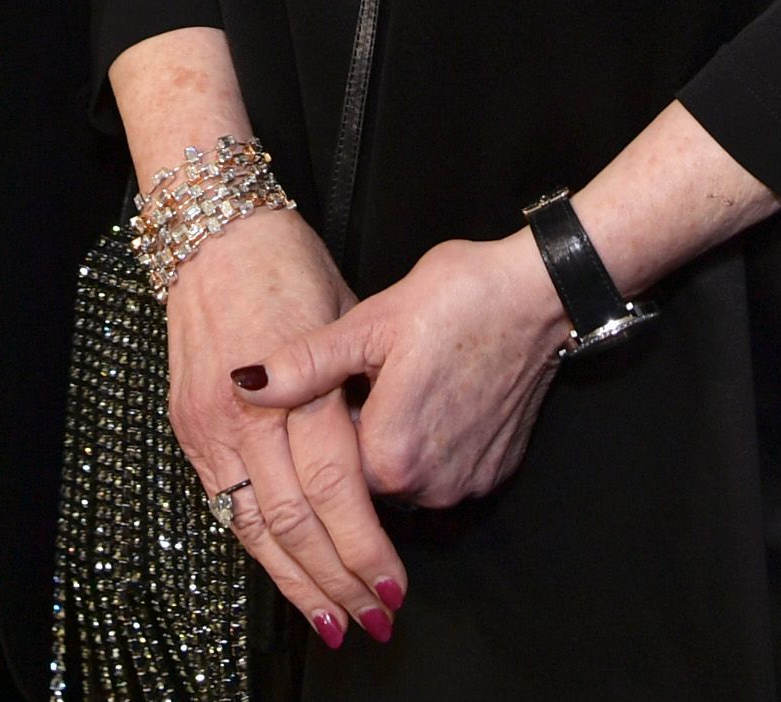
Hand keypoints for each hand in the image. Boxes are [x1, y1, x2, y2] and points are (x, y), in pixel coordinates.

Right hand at [168, 207, 404, 649]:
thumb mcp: (347, 317)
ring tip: (332, 620)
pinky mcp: (188, 428)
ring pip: (253, 526)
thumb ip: (361, 396)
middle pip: (294, 520)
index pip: (335, 488)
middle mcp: (245, 412)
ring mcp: (209, 424)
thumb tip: (390, 462)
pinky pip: (223, 505)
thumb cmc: (289, 265)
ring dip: (296, 580)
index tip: (394, 583)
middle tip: (372, 617)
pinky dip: (256, 547)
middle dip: (337, 579)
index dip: (365, 545)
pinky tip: (284, 574)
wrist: (213, 233)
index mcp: (293, 382)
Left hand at [255, 231, 572, 511]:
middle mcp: (431, 487)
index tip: (344, 379)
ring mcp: (467, 485)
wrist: (539, 293)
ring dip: (395, 440)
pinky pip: (443, 472)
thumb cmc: (456, 298)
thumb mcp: (369, 323)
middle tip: (375, 373)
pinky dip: (433, 443)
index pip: (326, 468)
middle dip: (359, 433)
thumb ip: (303, 365)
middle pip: (364, 477)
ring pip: (404, 477)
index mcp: (390, 455)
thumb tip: (242, 382)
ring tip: (408, 379)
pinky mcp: (495, 474)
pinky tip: (438, 394)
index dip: (328, 421)